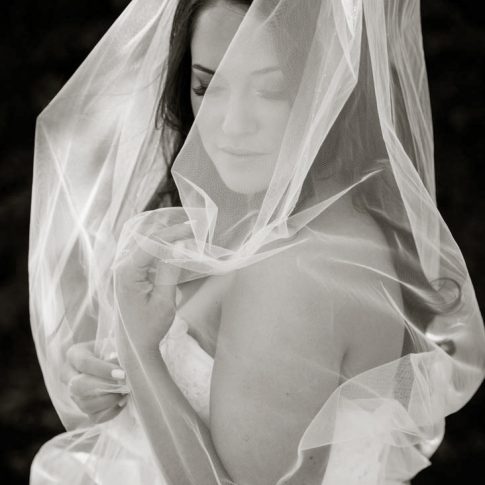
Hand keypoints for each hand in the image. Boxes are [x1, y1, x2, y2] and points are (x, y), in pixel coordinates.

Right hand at [63, 340, 128, 423]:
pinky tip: (123, 402)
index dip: (104, 370)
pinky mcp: (83, 408)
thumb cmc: (113, 348)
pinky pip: (94, 417)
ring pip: (85, 405)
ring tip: (126, 393)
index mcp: (75, 354)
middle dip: (104, 388)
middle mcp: (68, 375)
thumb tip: (125, 368)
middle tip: (124, 387)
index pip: (84, 363)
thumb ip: (117, 353)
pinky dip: (110, 412)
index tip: (123, 374)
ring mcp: (73, 394)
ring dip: (109, 402)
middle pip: (78, 387)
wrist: (110, 358)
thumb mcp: (114, 344)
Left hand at [114, 221, 192, 350]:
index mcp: (127, 272)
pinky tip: (177, 248)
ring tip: (188, 233)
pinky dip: (162, 248)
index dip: (172, 232)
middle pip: (147, 238)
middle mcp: (122, 266)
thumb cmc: (149, 327)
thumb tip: (179, 246)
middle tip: (193, 226)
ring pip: (146, 243)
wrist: (133, 345)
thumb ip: (169, 272)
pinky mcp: (130, 272)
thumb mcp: (164, 301)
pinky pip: (146, 253)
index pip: (150, 243)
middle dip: (170, 230)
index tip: (193, 227)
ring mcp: (124, 269)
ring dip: (167, 238)